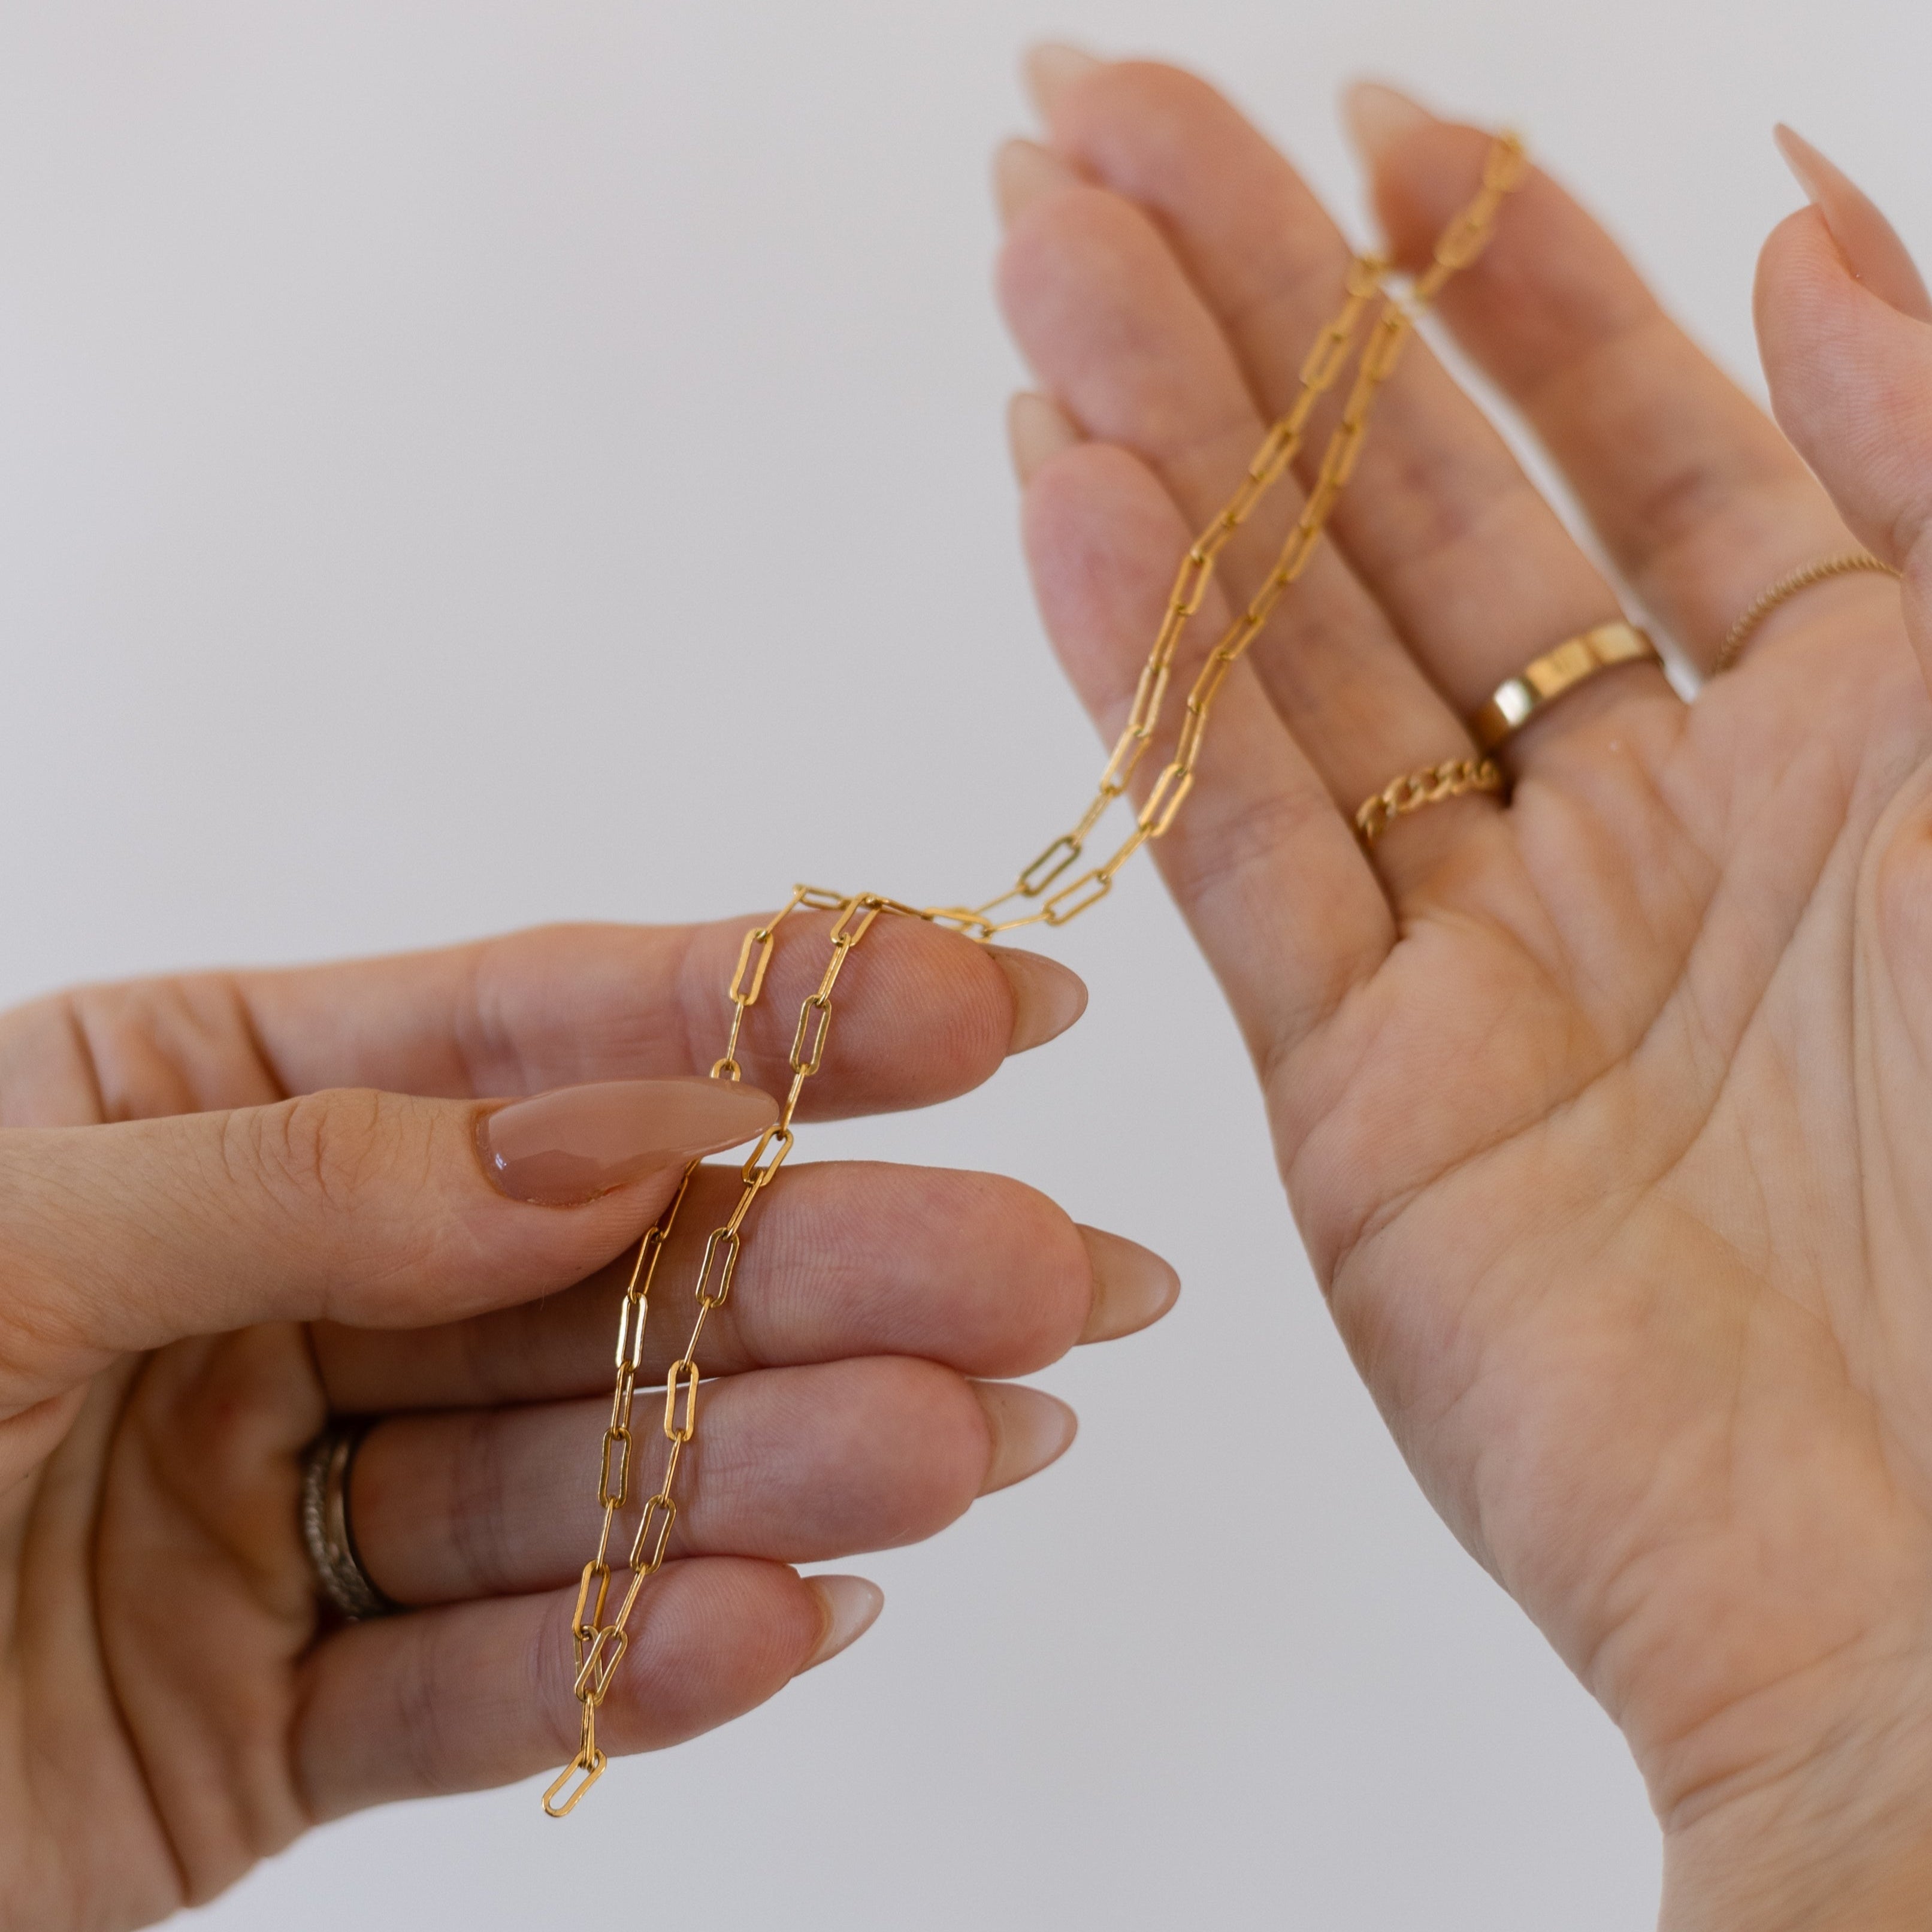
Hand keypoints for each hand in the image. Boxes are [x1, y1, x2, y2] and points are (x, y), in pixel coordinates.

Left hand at [0, 915, 1176, 1928]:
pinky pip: (475, 1684)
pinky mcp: (255, 1722)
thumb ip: (308, 1173)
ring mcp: (270, 1509)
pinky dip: (634, 1659)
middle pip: (602, 1269)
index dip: (771, 1011)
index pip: (531, 1037)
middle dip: (836, 1262)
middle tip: (1055, 1271)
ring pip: (575, 1475)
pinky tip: (798, 1612)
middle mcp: (266, 1287)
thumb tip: (614, 1134)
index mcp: (191, 1102)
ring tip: (979, 1444)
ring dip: (782, 1462)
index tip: (984, 1004)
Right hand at [999, 48, 1931, 1928]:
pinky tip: (1058, 496)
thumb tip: (1809, 223)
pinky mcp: (1360, 1088)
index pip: (1624, 426)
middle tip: (1107, 129)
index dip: (1491, 259)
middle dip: (1262, 305)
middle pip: (1409, 504)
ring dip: (1161, 445)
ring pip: (1287, 645)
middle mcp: (1640, 813)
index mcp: (1843, 714)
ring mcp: (1482, 948)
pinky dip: (1143, 669)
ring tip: (1040, 259)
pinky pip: (1232, 837)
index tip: (1363, 119)